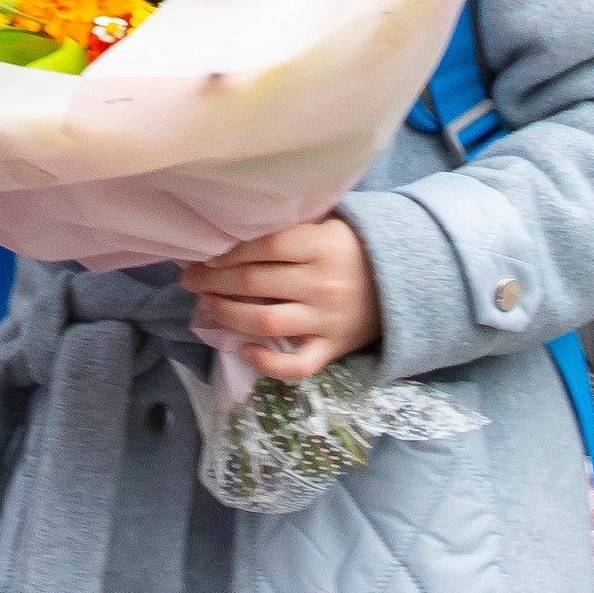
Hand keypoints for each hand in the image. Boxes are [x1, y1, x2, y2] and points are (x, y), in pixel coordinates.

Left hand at [182, 216, 381, 379]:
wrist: (403, 283)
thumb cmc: (350, 250)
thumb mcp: (327, 227)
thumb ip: (290, 231)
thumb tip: (231, 238)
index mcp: (322, 246)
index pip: (264, 247)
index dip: (228, 253)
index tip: (205, 256)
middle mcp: (322, 283)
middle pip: (255, 283)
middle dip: (213, 282)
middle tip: (190, 280)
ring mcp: (327, 319)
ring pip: (266, 321)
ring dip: (228, 314)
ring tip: (207, 306)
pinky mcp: (333, 349)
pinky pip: (297, 365)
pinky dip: (267, 363)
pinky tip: (244, 351)